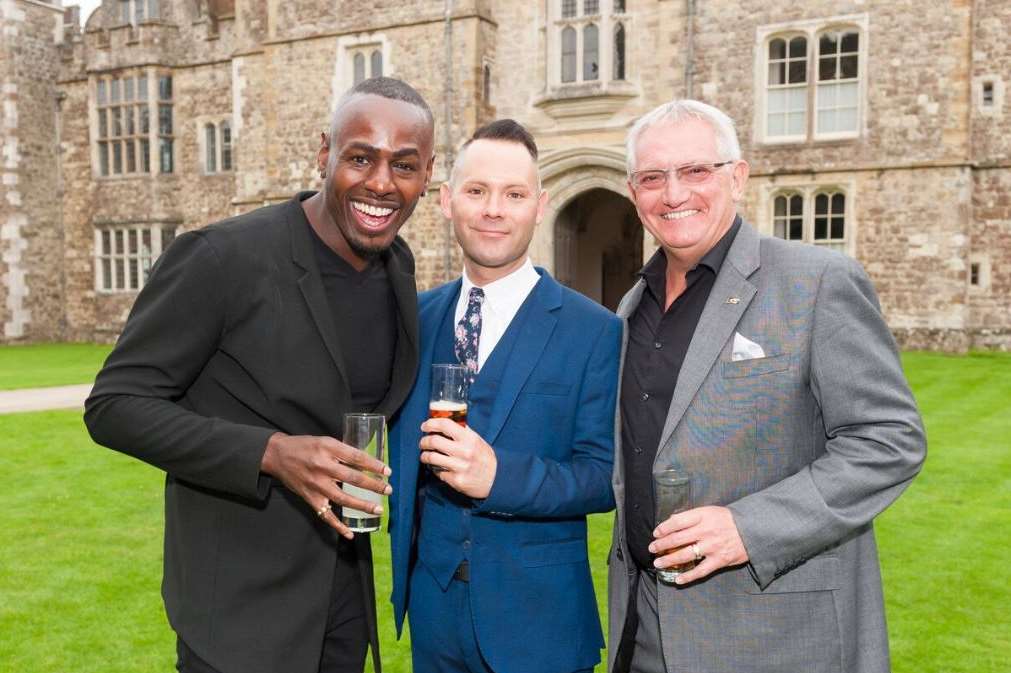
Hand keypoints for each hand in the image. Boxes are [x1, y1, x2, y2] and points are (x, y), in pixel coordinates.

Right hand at [260, 432, 391, 538]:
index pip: (356, 457)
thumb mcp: (325, 441)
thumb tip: (367, 462)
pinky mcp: (310, 498)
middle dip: (374, 485)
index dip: (374, 465)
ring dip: (362, 505)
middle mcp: (322, 467)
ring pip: (343, 498)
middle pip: (353, 478)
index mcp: (328, 449)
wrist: (277, 455)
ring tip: (378, 509)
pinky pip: (326, 515)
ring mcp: (316, 485)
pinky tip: (350, 533)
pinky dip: (338, 526)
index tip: (388, 471)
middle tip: (388, 490)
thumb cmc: (304, 446)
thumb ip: (343, 451)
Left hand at [418, 418, 496, 498]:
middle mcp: (464, 452)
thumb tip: (445, 422)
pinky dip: (434, 469)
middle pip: (434, 441)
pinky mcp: (456, 480)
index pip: (445, 424)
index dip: (431, 423)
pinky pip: (438, 472)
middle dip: (424, 441)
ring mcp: (459, 467)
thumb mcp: (477, 440)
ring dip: (424, 456)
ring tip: (425, 455)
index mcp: (469, 438)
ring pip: (431, 458)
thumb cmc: (485, 458)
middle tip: (423, 442)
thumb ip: (463, 432)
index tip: (425, 426)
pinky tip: (437, 467)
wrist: (497, 479)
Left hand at [649, 506, 748, 583]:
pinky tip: (677, 579)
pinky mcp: (719, 561)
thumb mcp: (710, 511)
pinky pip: (700, 571)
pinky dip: (688, 576)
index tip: (655, 533)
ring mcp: (712, 547)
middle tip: (652, 549)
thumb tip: (671, 520)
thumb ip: (691, 516)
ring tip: (658, 563)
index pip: (677, 521)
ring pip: (685, 555)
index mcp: (702, 516)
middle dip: (661, 545)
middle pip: (677, 539)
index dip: (663, 528)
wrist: (753, 530)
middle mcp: (706, 531)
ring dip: (669, 560)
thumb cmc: (728, 520)